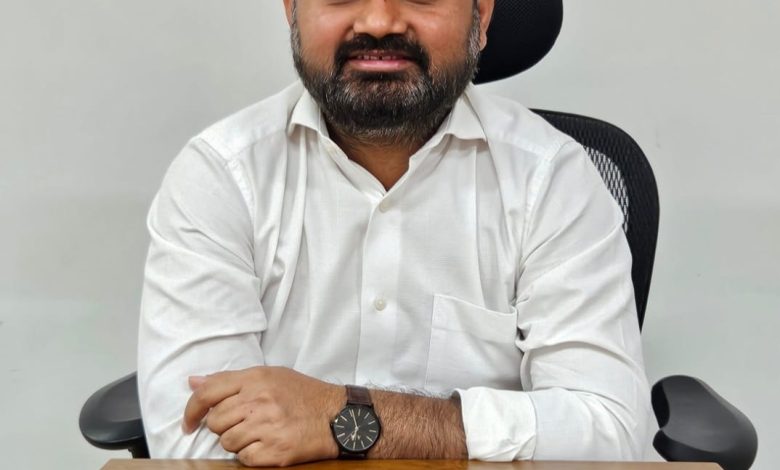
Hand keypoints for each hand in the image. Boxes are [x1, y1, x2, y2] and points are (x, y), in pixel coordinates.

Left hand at [183, 366, 344, 466]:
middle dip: (223, 426)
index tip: (188, 422)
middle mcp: (260, 400)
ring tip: (258, 433)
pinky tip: (266, 444)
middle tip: (243, 423)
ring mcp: (268, 426)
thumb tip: (194, 382)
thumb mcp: (270, 375)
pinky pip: (244, 458)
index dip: (191, 410)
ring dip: (237, 441)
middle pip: (215, 421)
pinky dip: (251, 455)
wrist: (338, 416)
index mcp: (256, 378)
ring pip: (227, 442)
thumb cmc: (304, 395)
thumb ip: (230, 379)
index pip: (208, 393)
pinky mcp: (275, 451)